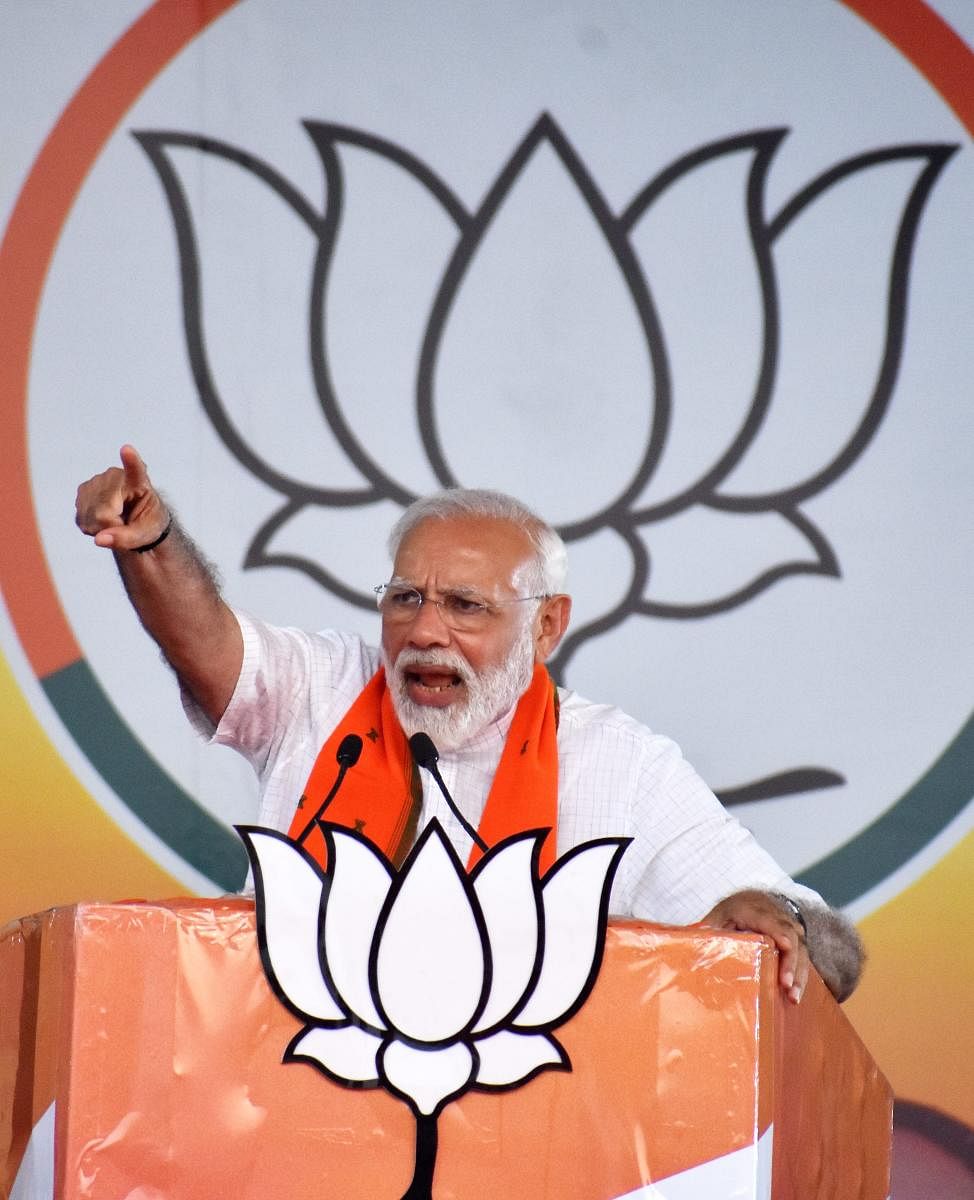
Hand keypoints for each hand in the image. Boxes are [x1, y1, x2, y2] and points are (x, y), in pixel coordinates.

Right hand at [75, 444, 168, 550]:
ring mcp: (96, 482)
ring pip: (89, 516)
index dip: (130, 460)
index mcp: (139, 482)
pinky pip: (80, 518)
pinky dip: (91, 526)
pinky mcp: (83, 491)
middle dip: (111, 527)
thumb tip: (99, 539)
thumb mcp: (145, 535)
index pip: (135, 470)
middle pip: (103, 511)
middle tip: (125, 524)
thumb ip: (125, 539)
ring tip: (116, 520)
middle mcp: (115, 477)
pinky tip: (102, 520)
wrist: (137, 521)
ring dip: (100, 527)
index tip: (127, 449)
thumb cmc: (146, 523)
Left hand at [701, 889, 808, 1004]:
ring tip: (793, 996)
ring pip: (800, 946)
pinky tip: (797, 993)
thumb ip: (708, 933)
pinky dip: (802, 973)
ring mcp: (787, 924)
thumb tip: (692, 950)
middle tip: (787, 985)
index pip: (768, 919)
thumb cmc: (729, 913)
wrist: (749, 899)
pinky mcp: (795, 936)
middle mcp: (774, 914)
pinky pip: (803, 953)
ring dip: (799, 971)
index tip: (785, 946)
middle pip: (790, 935)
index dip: (779, 932)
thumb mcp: (716, 919)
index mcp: (751, 908)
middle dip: (791, 960)